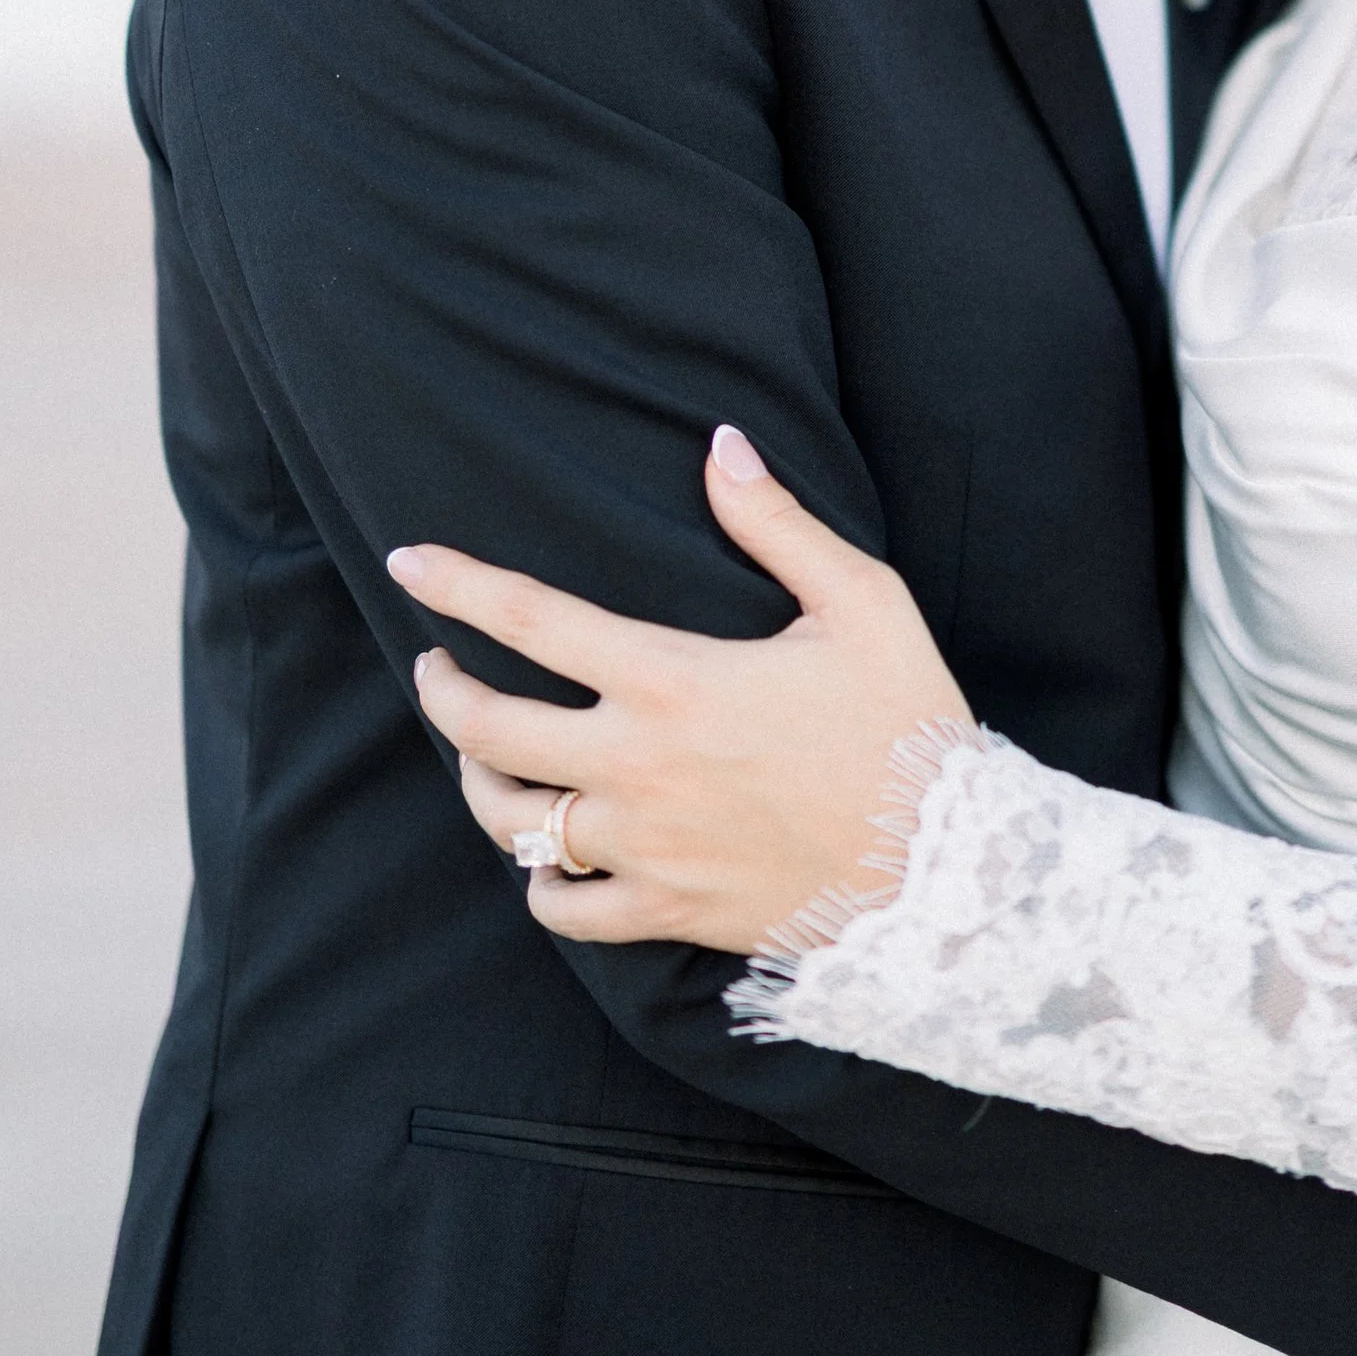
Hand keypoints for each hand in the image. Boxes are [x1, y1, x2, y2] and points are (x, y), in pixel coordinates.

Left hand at [392, 429, 972, 952]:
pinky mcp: (665, 910)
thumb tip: (722, 445)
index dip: (457, 584)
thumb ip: (778, 523)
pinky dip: (539, 881)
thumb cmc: (907, 724)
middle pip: (488, 729)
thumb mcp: (861, 603)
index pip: (531, 619)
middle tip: (433, 666)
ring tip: (480, 754)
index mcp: (673, 679)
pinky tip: (544, 857)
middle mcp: (638, 766)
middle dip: (441, 690)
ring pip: (510, 822)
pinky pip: (562, 907)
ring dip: (478, 781)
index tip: (408, 562)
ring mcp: (644, 847)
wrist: (948, 869)